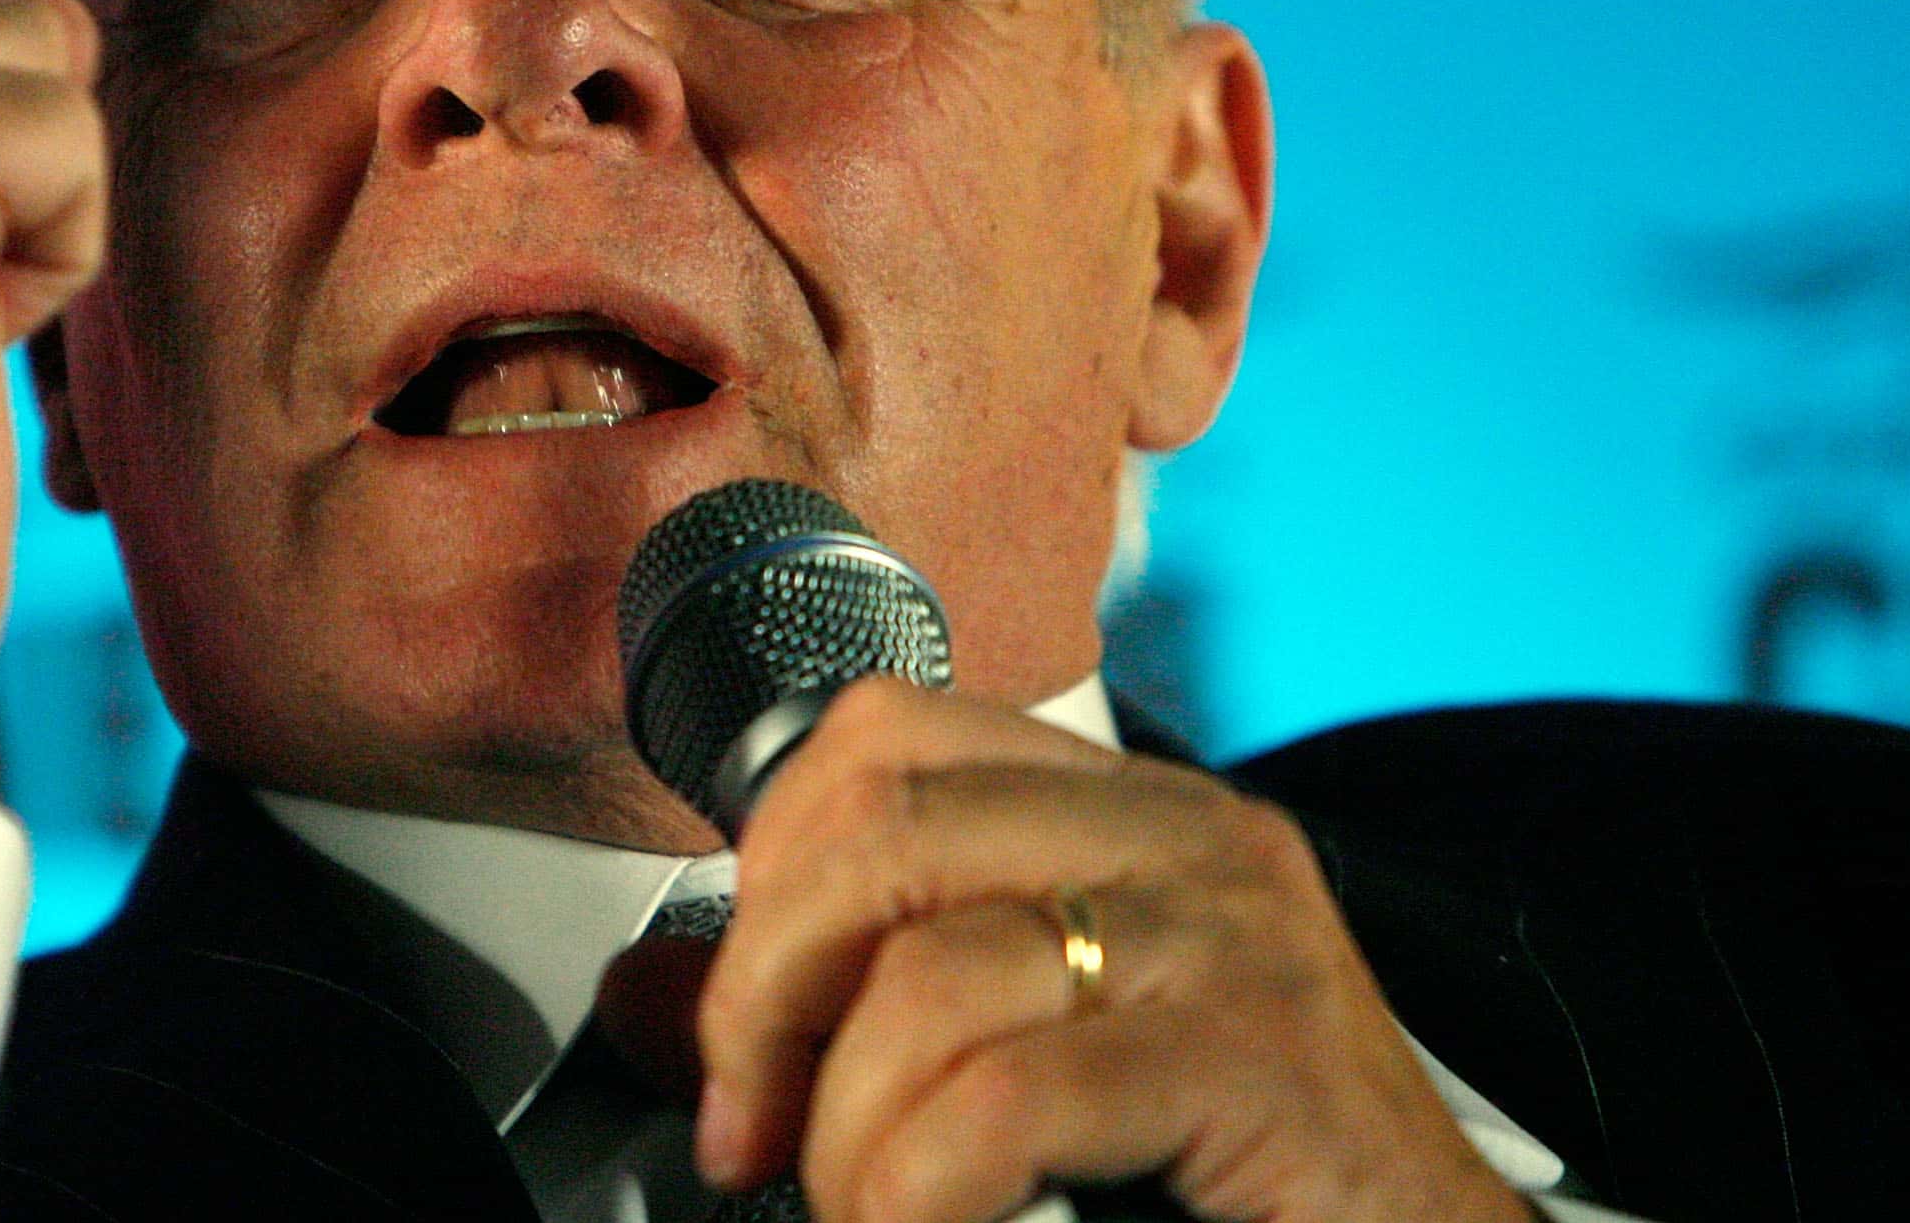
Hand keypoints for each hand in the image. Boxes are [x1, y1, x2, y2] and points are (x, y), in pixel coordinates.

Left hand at [693, 679, 1533, 1222]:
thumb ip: (843, 1017)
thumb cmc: (1231, 1178)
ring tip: (861, 1205)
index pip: (883, 734)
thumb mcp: (1024, 1061)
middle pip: (881, 822)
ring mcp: (1235, 938)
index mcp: (1124, 810)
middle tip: (756, 1130)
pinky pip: (1011, 1093)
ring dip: (844, 1122)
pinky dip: (916, 1181)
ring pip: (930, 965)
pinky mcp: (1266, 1060)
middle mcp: (1185, 839)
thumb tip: (642, 1005)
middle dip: (765, 989)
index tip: (737, 1029)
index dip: (769, 868)